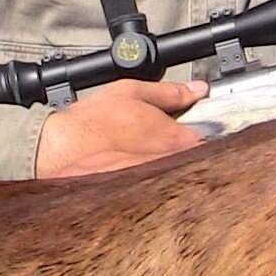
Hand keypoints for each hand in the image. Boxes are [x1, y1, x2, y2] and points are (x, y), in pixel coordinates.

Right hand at [34, 77, 207, 177]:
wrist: (64, 148)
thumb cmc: (93, 123)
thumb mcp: (134, 91)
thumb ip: (172, 92)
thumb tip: (197, 90)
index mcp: (174, 140)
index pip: (212, 137)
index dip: (211, 125)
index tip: (205, 118)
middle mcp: (170, 163)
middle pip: (197, 154)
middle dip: (195, 141)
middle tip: (179, 127)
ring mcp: (156, 178)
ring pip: (179, 166)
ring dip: (177, 155)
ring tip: (152, 141)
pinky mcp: (142, 185)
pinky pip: (161, 175)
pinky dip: (159, 167)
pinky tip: (140, 154)